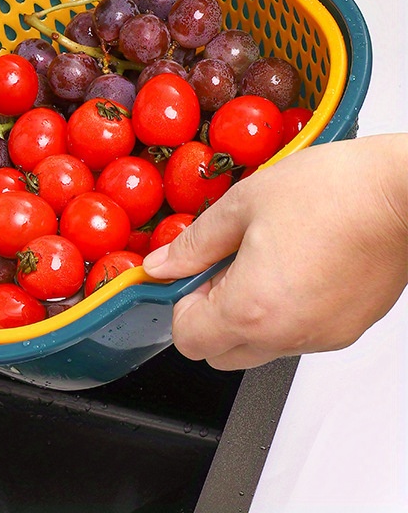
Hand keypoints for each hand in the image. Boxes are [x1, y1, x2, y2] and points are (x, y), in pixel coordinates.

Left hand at [142, 134, 407, 369]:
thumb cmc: (330, 192)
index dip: (181, 305)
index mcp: (251, 308)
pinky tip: (292, 267)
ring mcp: (321, 337)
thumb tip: (161, 266)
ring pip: (260, 348)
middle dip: (209, 317)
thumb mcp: (242, 205)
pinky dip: (283, 313)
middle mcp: (287, 334)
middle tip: (222, 268)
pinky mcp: (346, 331)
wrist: (400, 192)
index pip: (188, 340)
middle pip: (221, 354)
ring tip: (263, 261)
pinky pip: (297, 336)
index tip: (192, 274)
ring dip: (247, 316)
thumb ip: (193, 244)